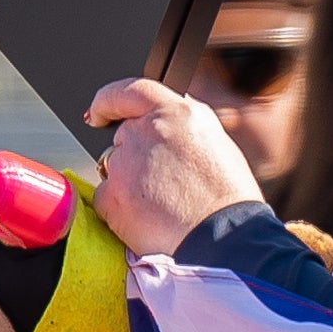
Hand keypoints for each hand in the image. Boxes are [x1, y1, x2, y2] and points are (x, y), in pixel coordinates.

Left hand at [86, 78, 264, 254]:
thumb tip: (167, 131)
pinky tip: (151, 222)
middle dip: (136, 160)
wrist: (227, 240)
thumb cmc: (232, 203)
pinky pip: (107, 200)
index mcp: (181, 114)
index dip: (109, 101)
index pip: (131, 91)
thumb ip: (185, 131)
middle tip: (164, 187)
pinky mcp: (112, 194)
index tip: (100, 113)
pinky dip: (122, 213)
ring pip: (115, 170)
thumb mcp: (219, 148)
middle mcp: (150, 130)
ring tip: (166, 208)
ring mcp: (126, 162)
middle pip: (124, 138)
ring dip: (131, 186)